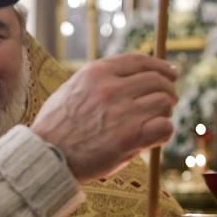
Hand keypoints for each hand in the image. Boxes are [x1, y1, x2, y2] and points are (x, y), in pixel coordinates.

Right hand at [30, 52, 177, 181]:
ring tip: (155, 122)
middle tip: (168, 102)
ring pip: (163, 102)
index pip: (140, 60)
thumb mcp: (71, 89)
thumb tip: (128, 74)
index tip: (170, 74)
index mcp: (96, 73)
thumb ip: (98, 80)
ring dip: (164, 112)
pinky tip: (154, 137)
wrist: (46, 156)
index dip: (160, 66)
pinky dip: (164, 131)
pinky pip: (165, 126)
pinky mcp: (130, 138)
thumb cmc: (56, 127)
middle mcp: (111, 89)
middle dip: (167, 90)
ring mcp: (122, 113)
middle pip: (157, 80)